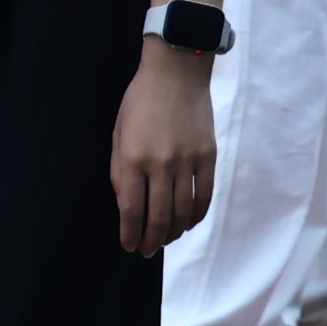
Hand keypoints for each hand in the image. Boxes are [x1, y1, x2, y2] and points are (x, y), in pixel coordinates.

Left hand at [112, 44, 216, 254]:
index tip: (129, 246)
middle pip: (159, 216)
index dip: (130, 233)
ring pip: (183, 211)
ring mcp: (188, 161)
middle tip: (147, 251)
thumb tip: (126, 204)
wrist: (176, 74)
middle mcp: (161, 164)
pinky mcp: (208, 157)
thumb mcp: (117, 133)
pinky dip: (196, 215)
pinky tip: (187, 223)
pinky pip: (204, 196)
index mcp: (133, 158)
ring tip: (165, 240)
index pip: (132, 209)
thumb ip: (119, 170)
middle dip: (152, 240)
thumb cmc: (139, 101)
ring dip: (173, 232)